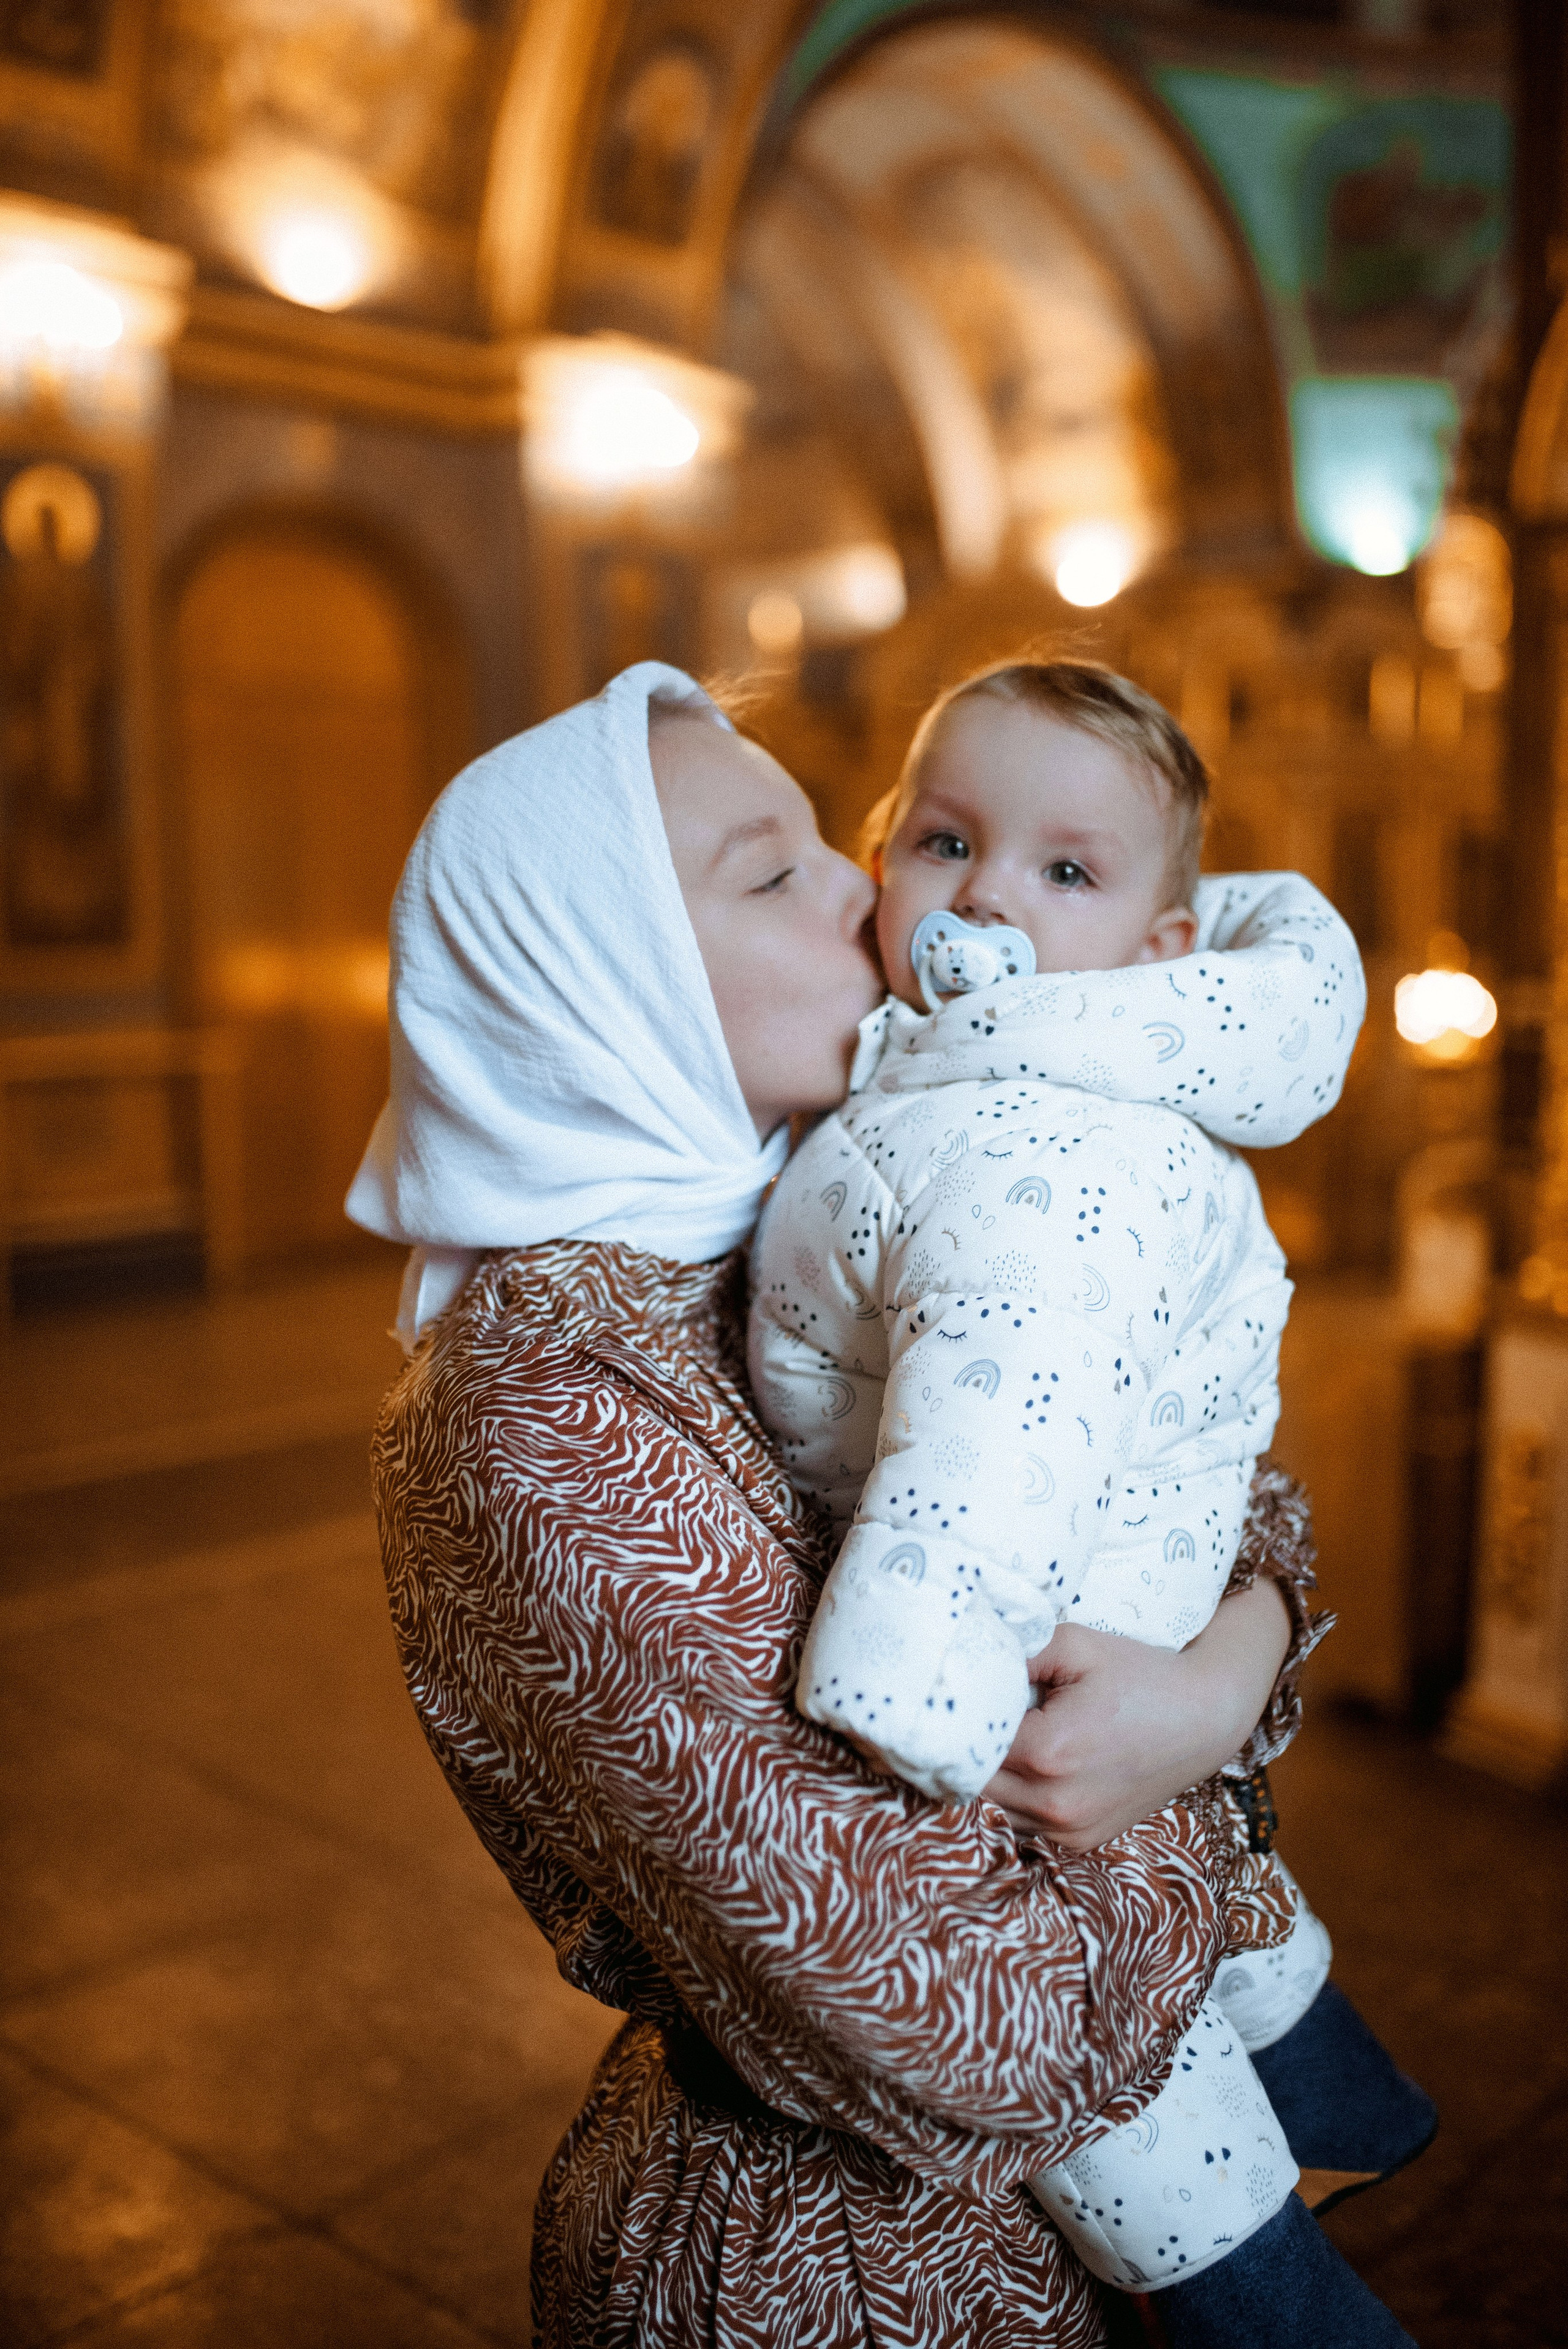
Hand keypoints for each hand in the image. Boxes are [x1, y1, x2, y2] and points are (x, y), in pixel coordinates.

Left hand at [982, 1580, 1290, 1851]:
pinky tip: (1030, 1763)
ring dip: (991, 1779)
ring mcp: (1071, 1830)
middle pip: (974, 1784)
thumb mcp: (1075, 1644)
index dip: (956, 1721)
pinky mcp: (1083, 1841)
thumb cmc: (1141, 1673)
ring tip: (1002, 1738)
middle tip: (967, 1716)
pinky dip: (1018, 1798)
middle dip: (968, 1751)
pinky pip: (1025, 1823)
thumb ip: (1017, 1651)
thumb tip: (969, 1660)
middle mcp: (1055, 1803)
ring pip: (996, 1810)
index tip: (950, 1699)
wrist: (1206, 1716)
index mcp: (1046, 1754)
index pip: (968, 1745)